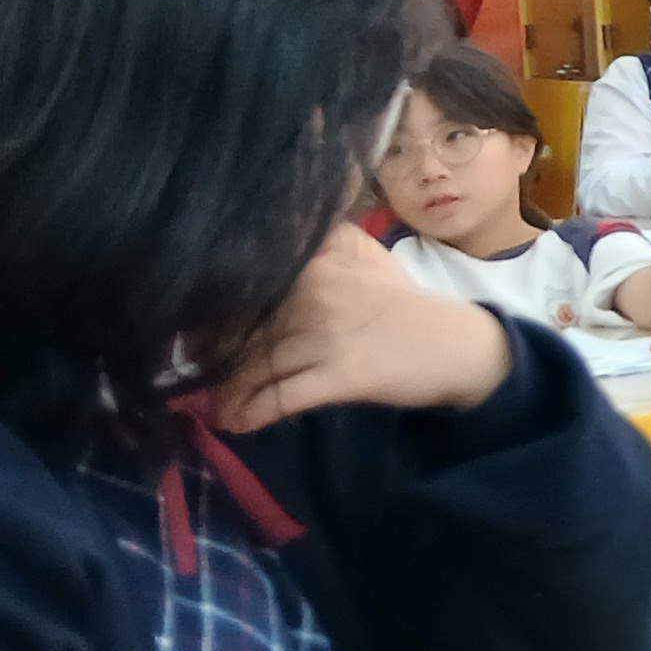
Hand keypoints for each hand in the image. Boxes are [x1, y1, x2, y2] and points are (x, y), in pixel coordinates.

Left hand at [202, 229, 513, 432]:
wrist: (458, 346)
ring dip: (227, 392)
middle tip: (193, 374)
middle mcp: (316, 295)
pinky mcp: (342, 377)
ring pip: (257, 367)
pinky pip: (282, 398)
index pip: (247, 285)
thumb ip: (320, 240)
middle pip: (243, 329)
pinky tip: (235, 423)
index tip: (192, 330)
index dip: (212, 311)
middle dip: (212, 356)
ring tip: (210, 405)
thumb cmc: (404, 304)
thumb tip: (273, 227)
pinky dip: (251, 414)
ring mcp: (329, 338)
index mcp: (316, 264)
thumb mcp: (364, 257)